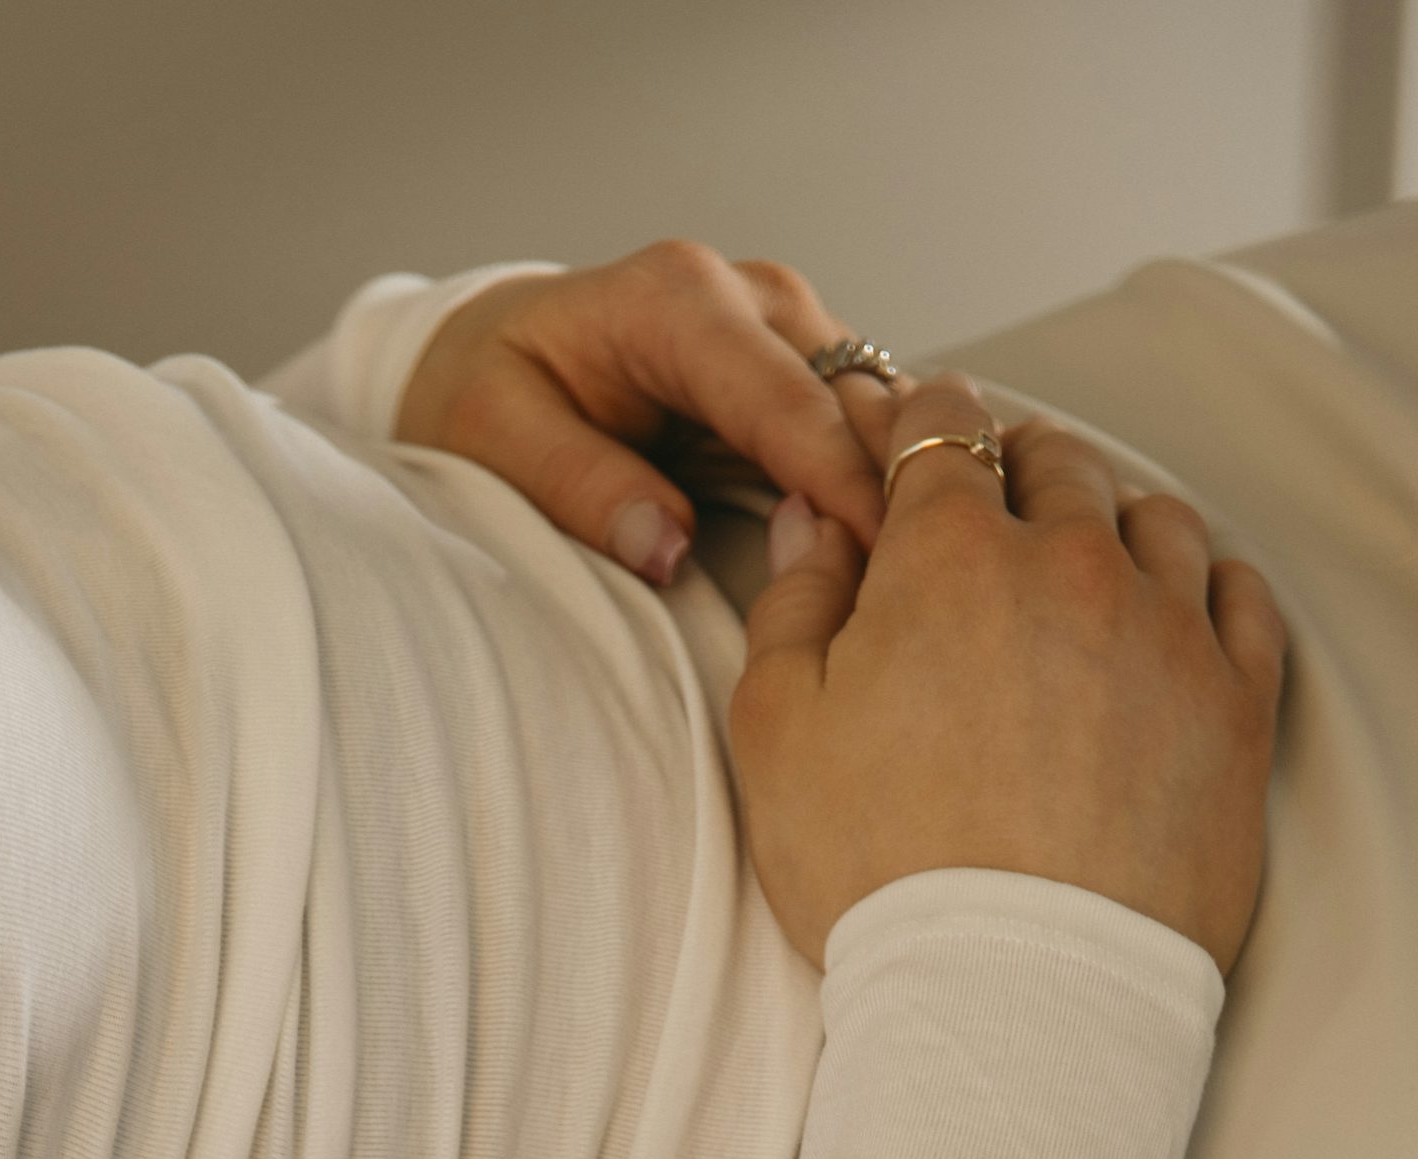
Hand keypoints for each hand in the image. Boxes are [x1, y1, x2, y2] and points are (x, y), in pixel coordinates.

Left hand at [392, 240, 895, 587]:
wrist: (498, 351)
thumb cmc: (490, 391)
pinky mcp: (805, 371)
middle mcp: (751, 302)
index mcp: (679, 302)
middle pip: (857, 402)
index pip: (787, 402)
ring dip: (907, 492)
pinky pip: (867, 432)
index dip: (842, 486)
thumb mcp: (498, 437)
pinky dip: (890, 487)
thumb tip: (668, 548)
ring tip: (928, 584)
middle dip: (897, 491)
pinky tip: (901, 555)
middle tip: (922, 597)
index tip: (884, 561)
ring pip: (880, 414)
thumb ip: (583, 488)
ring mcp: (788, 332)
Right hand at [729, 381, 1287, 971]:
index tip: (908, 452)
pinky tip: (1173, 616)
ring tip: (1082, 571)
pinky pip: (1240, 594)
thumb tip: (814, 522)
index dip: (917, 428)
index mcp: (952, 553)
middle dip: (1016, 470)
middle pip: (1056, 459)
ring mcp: (1169, 629)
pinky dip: (1204, 585)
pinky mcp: (1237, 705)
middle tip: (990, 518)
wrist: (1018, 1003)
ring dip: (1113, 523)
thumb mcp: (779, 740)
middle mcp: (1074, 562)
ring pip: (1153, 517)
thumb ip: (793, 606)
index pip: (940, 424)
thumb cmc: (882, 880)